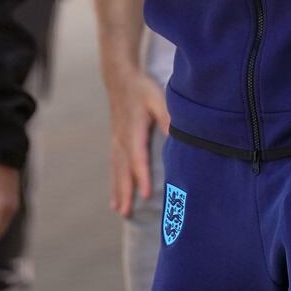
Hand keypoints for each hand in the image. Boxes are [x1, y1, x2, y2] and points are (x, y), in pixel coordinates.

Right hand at [108, 70, 169, 216]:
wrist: (120, 78)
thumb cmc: (141, 88)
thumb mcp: (157, 98)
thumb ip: (167, 116)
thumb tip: (176, 135)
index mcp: (134, 130)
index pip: (138, 158)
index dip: (142, 176)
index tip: (146, 195)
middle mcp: (122, 139)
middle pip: (124, 169)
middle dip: (126, 191)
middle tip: (128, 213)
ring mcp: (116, 140)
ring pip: (116, 170)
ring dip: (118, 190)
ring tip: (119, 210)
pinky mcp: (116, 141)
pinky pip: (114, 165)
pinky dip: (114, 182)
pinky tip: (114, 196)